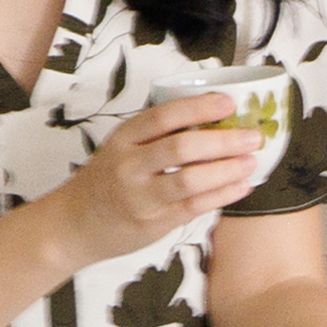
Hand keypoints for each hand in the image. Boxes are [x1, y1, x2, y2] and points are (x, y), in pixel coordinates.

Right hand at [44, 98, 265, 266]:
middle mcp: (130, 166)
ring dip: (226, 170)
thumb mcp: (121, 148)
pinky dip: (221, 196)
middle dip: (222, 140)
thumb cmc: (107, 180)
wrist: (74, 224)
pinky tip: (242, 187)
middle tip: (253, 136)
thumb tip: (214, 118)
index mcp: (123, 138)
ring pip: (189, 180)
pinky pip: (193, 207)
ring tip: (252, 161)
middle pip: (181, 148)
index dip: (198, 107)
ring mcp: (141, 197)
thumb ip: (157, 135)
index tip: (228, 102)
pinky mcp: (153, 223)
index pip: (163, 116)